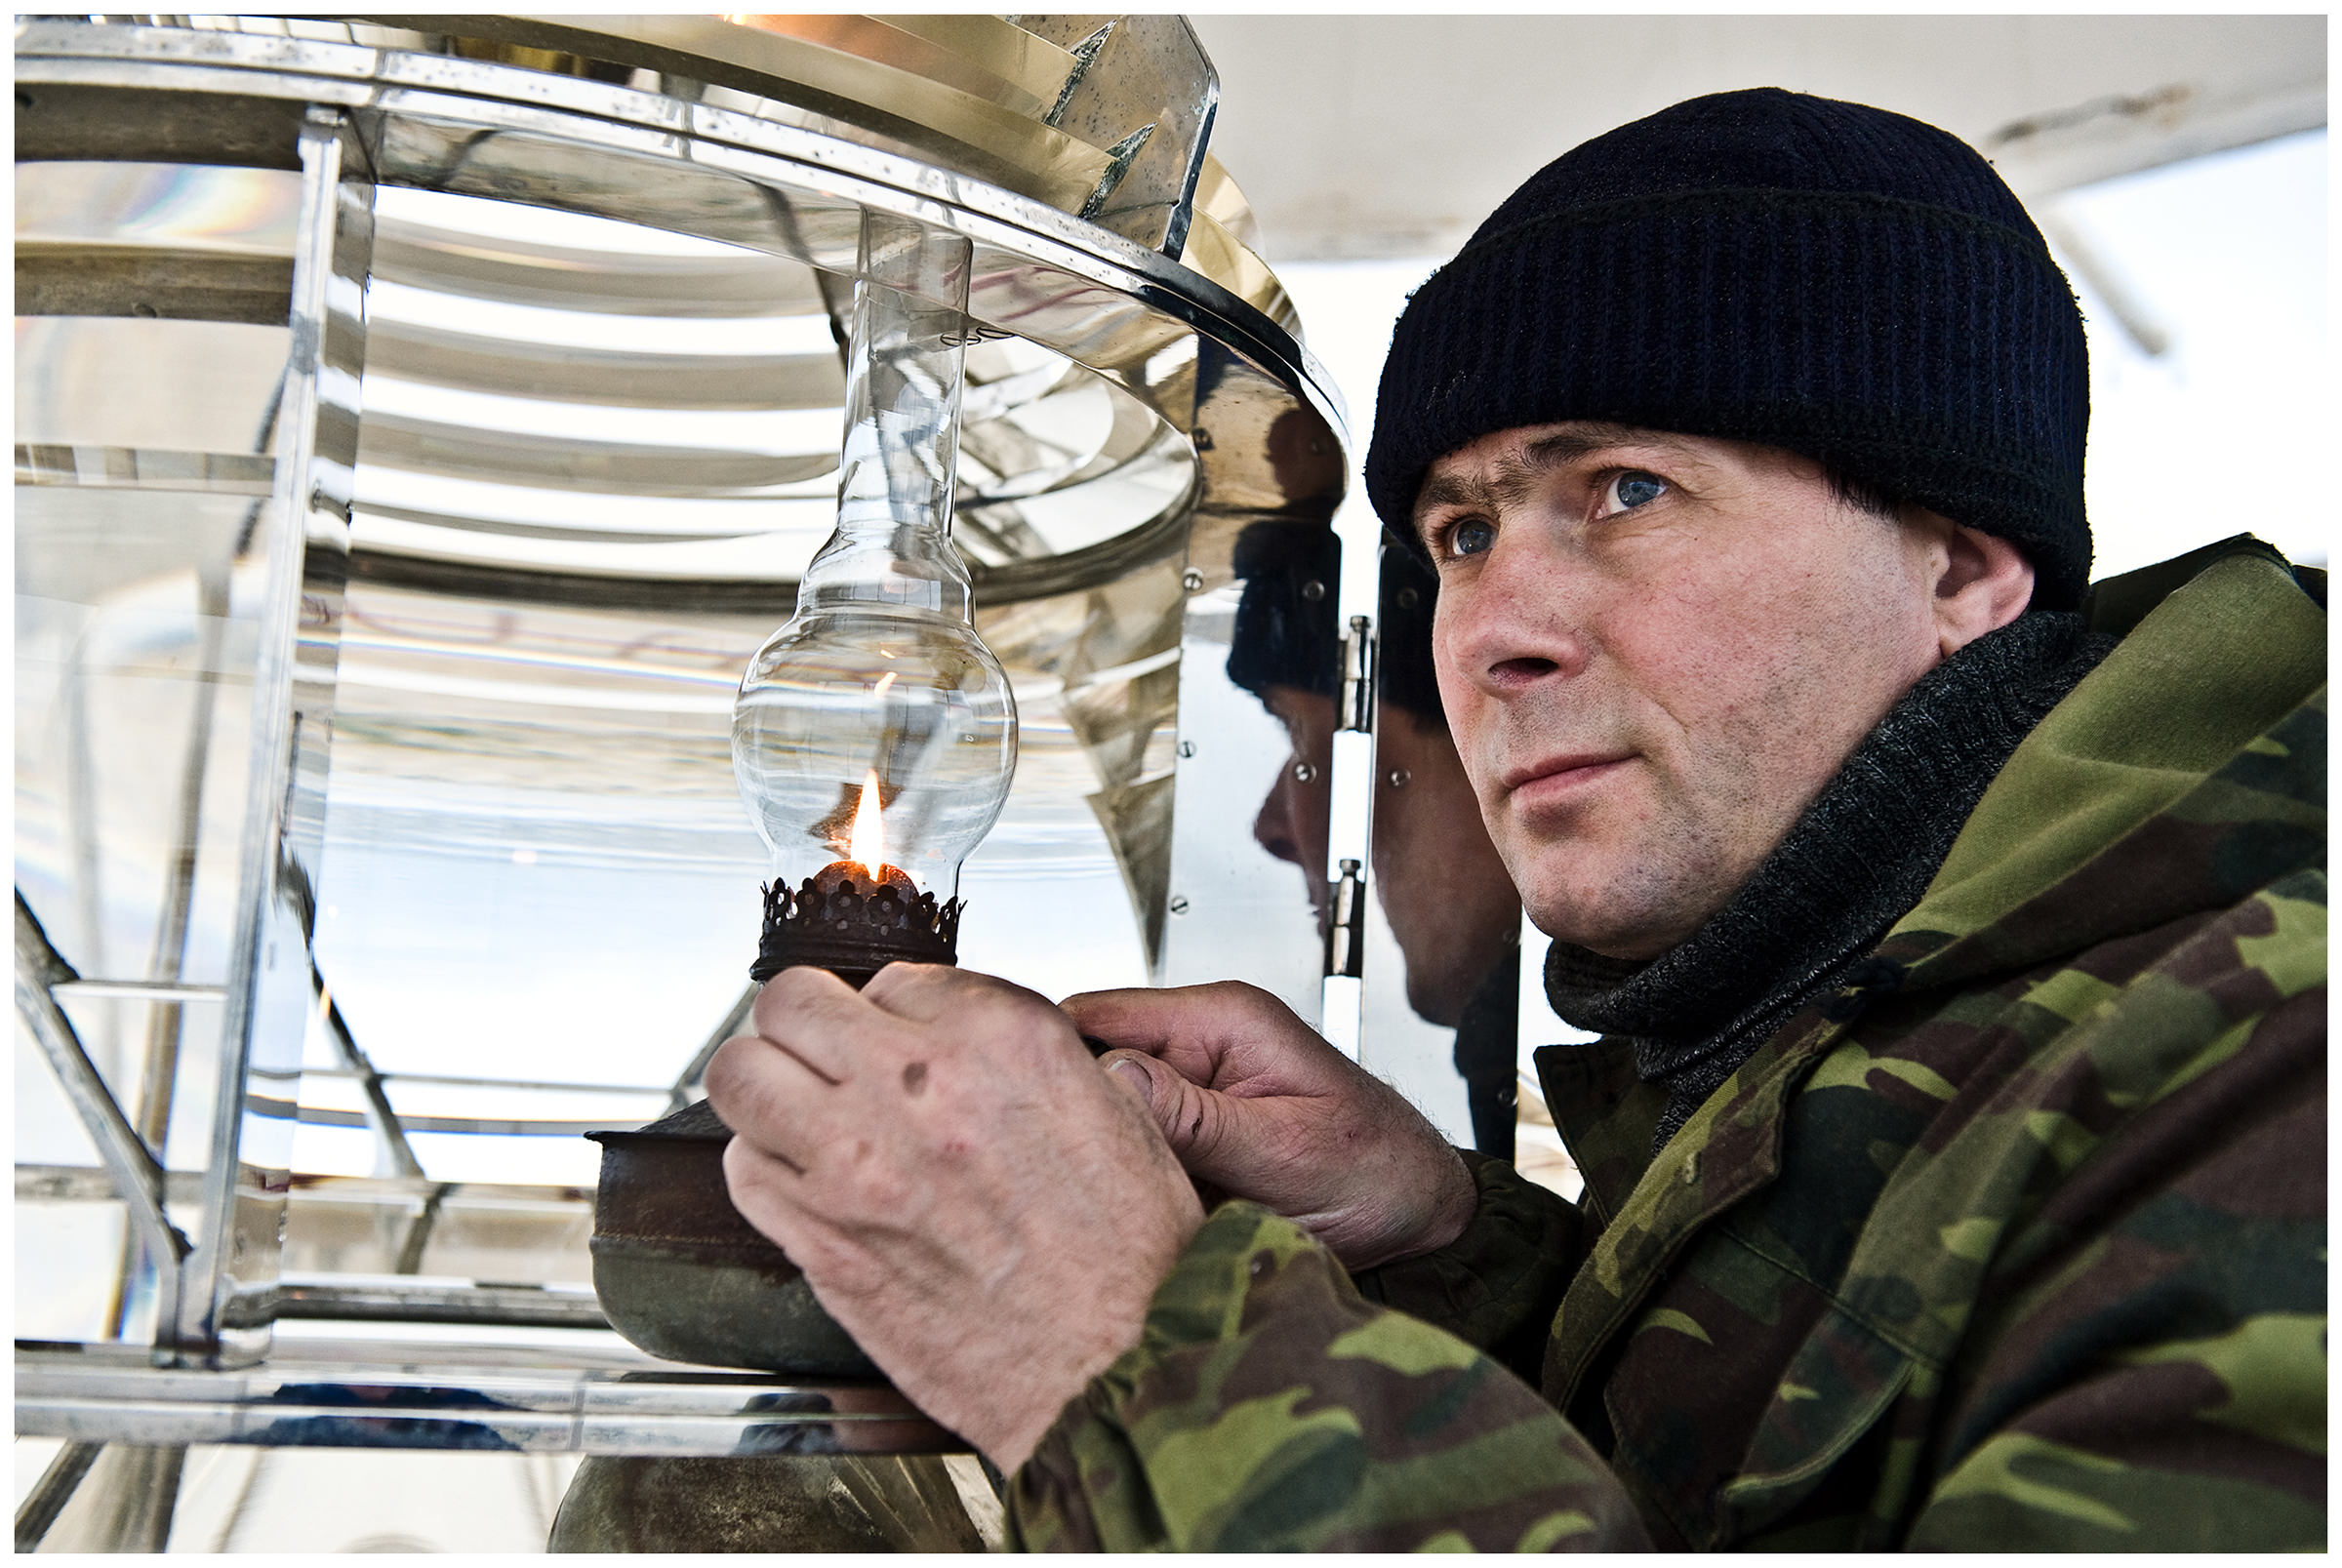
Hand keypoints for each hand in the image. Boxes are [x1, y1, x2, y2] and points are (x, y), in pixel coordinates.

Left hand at [706, 963, 1203, 1471]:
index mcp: (1000, 1039)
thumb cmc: (1130, 1261)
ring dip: (766, 1086)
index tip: (904, 1041)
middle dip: (805, 1023)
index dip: (895, 1011)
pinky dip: (763, 1166)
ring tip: (797, 1107)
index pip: (893, 976)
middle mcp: (916, 1086)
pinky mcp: (820, 1240)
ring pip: (740, 1074)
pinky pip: (743, 1170)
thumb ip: (1036, 1059)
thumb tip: (986, 1045)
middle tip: (826, 1051)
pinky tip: (803, 1178)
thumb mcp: (1120, 1112)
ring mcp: (855, 1162)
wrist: (1112, 1370)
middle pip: (791, 1002)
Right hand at [1060, 981, 1473, 1270]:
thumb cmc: (1380, 1170)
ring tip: (1082, 1204)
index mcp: (1222, 1021)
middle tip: (1052, 1176)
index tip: (1023, 1115)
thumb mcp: (1288, 1150)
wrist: (1419, 1221)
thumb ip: (1198, 1119)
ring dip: (1092, 1160)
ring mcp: (1187, 1099)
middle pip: (1087, 1065)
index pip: (1098, 1015)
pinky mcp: (1186, 1143)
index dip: (1051, 1060)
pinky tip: (1111, 1217)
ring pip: (1100, 1117)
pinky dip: (1116, 1187)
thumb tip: (1112, 1079)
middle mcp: (1196, 1050)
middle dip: (1065, 1118)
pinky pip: (1127, 1156)